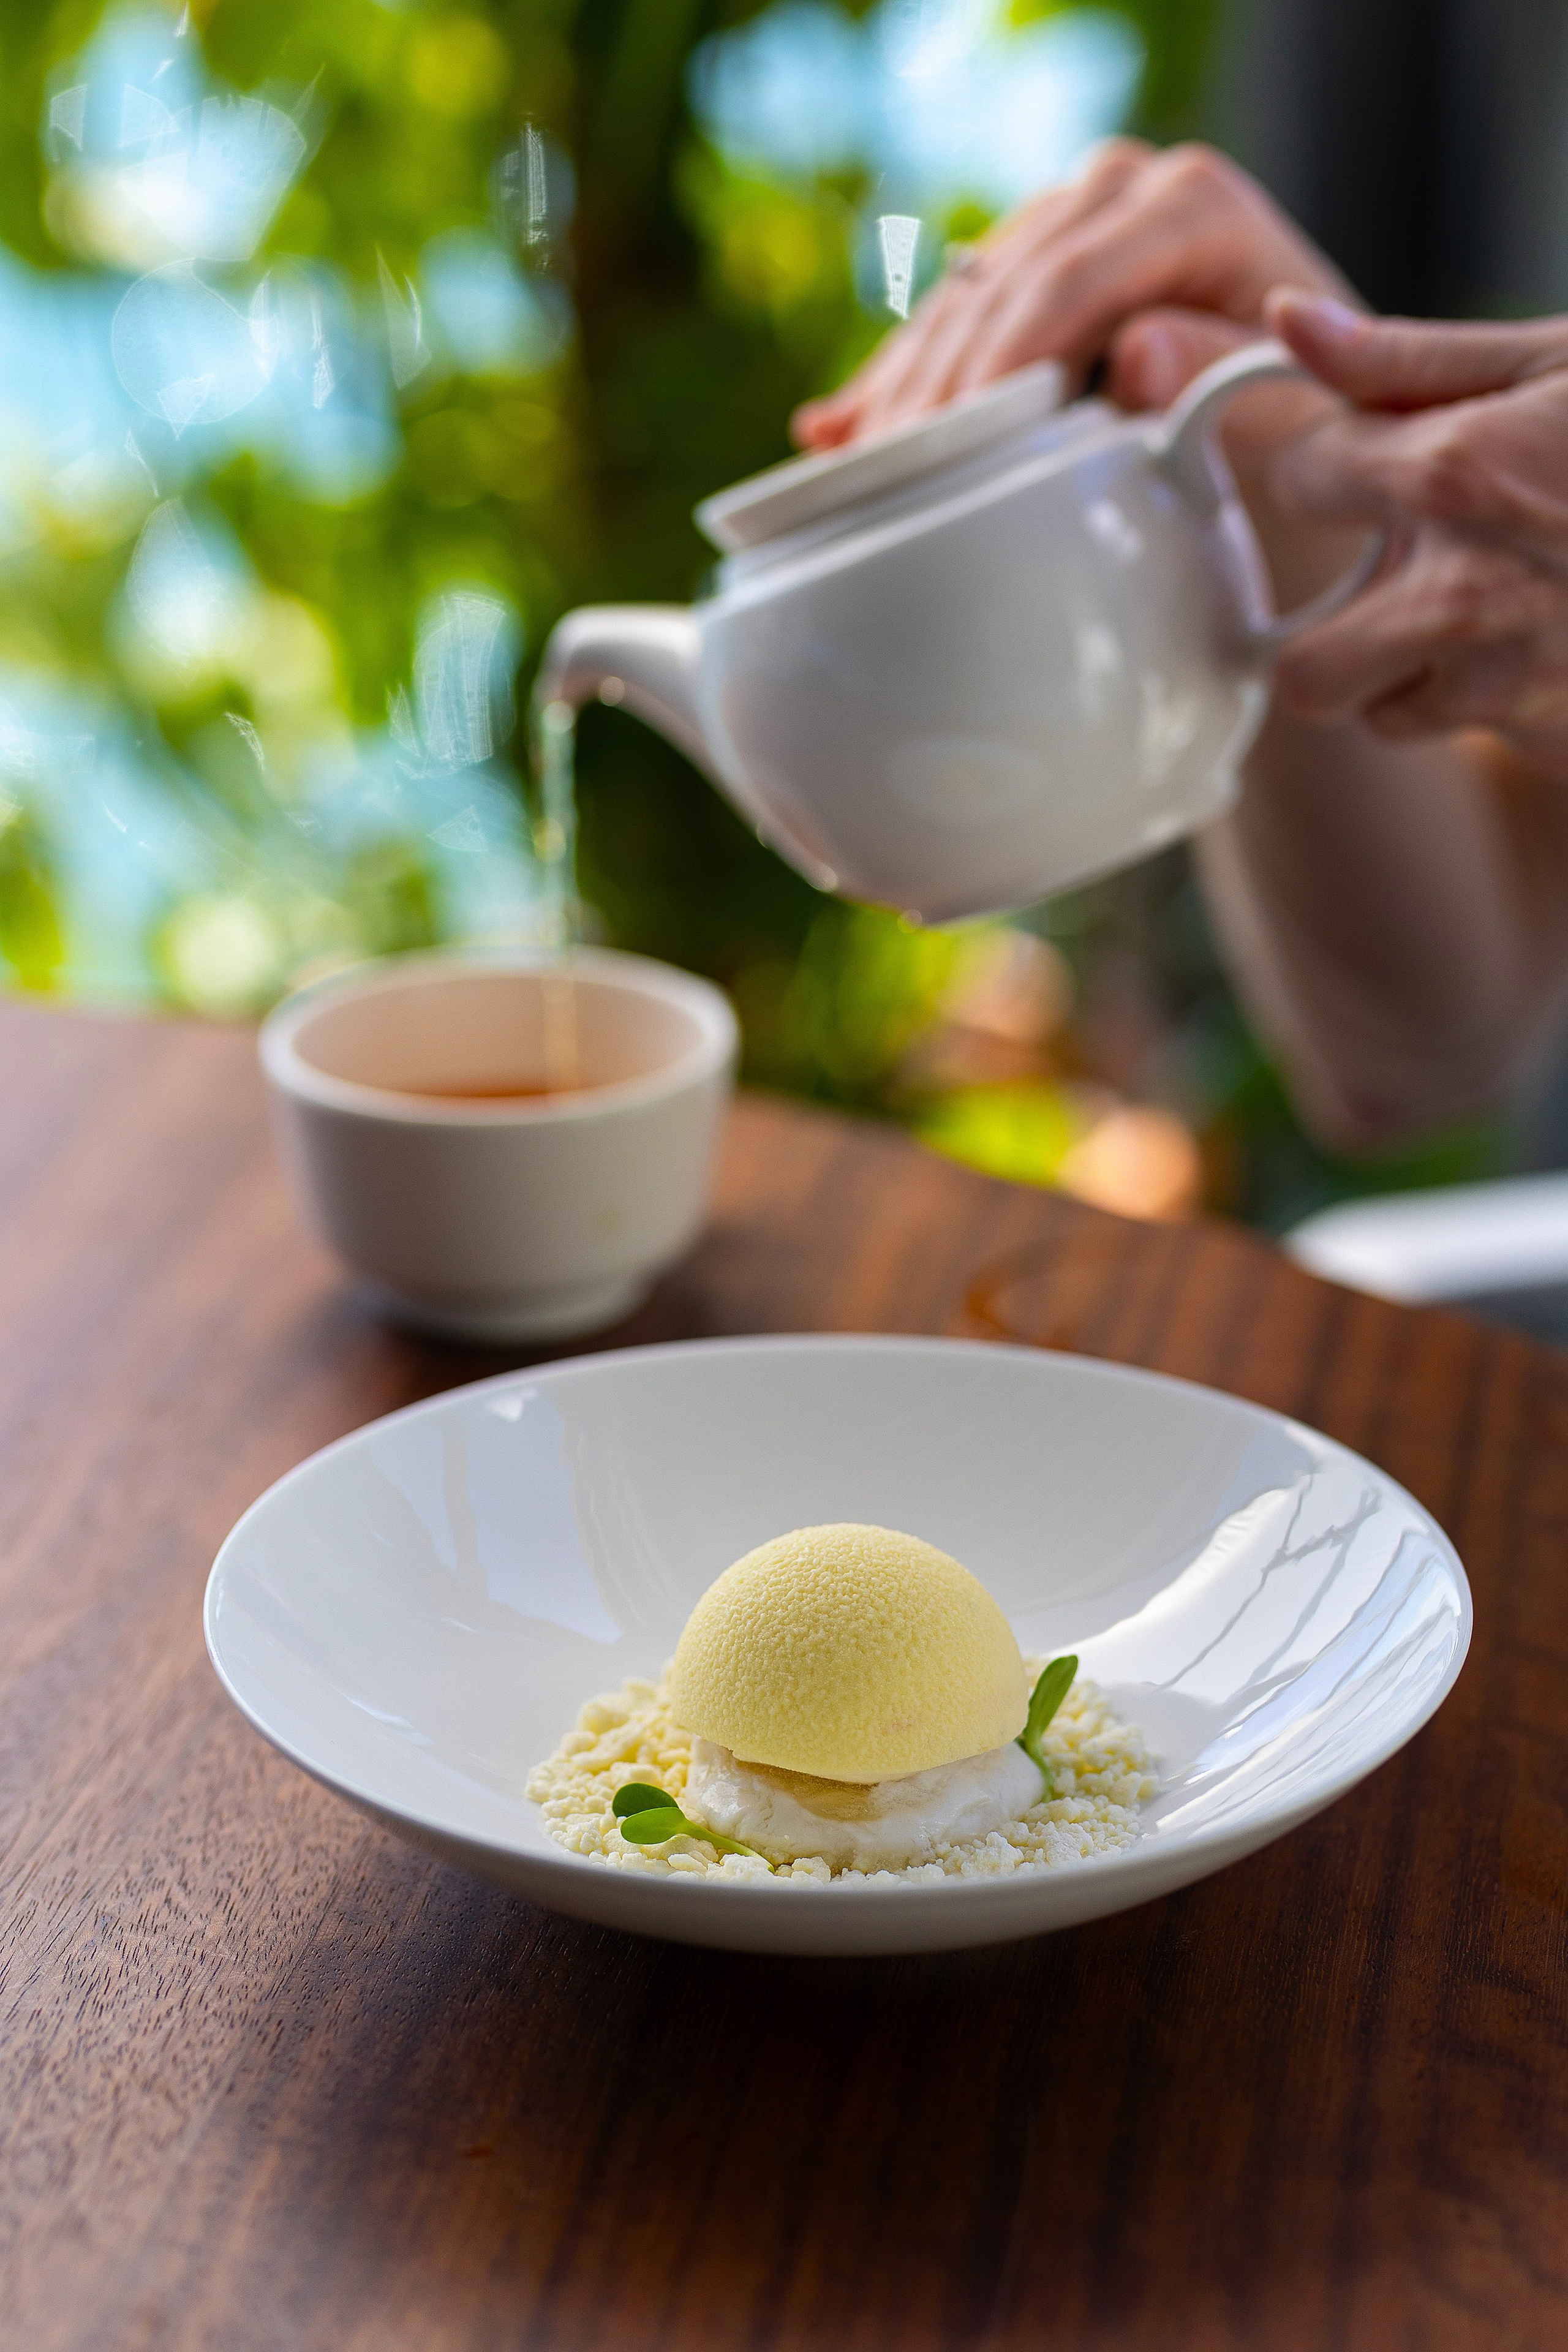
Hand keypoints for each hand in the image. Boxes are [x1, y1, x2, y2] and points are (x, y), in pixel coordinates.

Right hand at [790, 139, 1351, 447]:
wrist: (1315, 435)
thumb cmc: (1311, 435)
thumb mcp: (1291, 420)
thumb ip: (1220, 381)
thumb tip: (1133, 352)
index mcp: (1192, 206)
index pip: (1067, 279)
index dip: (999, 362)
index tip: (950, 442)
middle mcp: (1127, 192)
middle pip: (1002, 287)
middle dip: (937, 385)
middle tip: (882, 474)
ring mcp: (1075, 226)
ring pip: (964, 303)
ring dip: (901, 389)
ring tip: (844, 465)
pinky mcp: (1039, 272)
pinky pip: (955, 325)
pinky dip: (901, 385)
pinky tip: (835, 432)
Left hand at [1266, 293, 1567, 777]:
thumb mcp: (1559, 359)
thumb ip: (1407, 356)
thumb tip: (1282, 319)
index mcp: (1457, 474)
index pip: (1298, 480)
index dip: (1326, 471)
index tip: (1363, 469)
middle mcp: (1467, 594)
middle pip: (1305, 672)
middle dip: (1332, 639)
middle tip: (1385, 592)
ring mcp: (1512, 684)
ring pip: (1386, 717)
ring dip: (1414, 676)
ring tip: (1491, 612)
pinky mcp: (1554, 742)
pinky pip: (1478, 738)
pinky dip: (1497, 704)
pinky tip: (1557, 642)